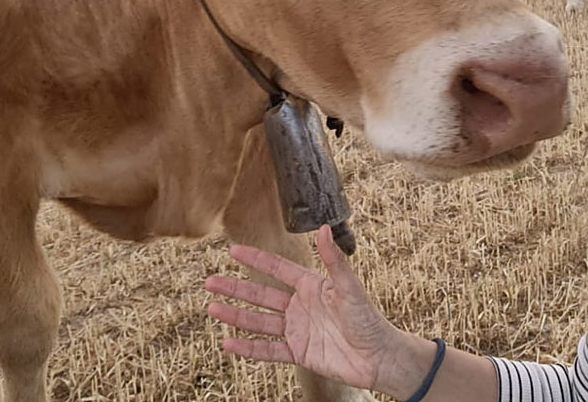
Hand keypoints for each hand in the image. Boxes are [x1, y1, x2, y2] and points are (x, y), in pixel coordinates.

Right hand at [204, 223, 398, 391]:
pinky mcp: (297, 352)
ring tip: (212, 309)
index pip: (277, 269)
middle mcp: (300, 306)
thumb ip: (333, 260)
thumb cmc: (369, 319)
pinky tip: (229, 343)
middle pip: (260, 294)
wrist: (377, 357)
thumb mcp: (349, 288)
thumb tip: (324, 229)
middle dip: (235, 288)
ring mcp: (296, 329)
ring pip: (258, 322)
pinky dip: (248, 348)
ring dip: (235, 316)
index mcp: (311, 285)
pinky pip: (267, 350)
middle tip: (210, 281)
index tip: (233, 250)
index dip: (255, 259)